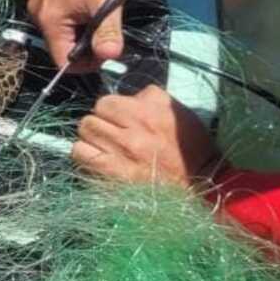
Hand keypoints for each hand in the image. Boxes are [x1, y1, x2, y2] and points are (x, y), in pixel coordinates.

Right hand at [28, 0, 134, 71]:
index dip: (86, 64)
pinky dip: (74, 10)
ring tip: (101, 9)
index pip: (62, 59)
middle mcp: (36, 9)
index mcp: (49, 18)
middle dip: (84, 43)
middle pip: (60, 43)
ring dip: (81, 26)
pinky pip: (58, 7)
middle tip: (108, 29)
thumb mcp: (110, 1)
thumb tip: (109, 58)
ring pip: (60, 25)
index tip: (107, 52)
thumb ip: (108, 34)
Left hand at [72, 85, 220, 188]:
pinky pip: (80, 157)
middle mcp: (129, 134)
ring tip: (104, 148)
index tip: (116, 119)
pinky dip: (85, 157)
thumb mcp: (174, 110)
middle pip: (89, 120)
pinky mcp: (110, 175)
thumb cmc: (187, 146)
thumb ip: (146, 97)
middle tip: (110, 135)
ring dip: (90, 142)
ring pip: (81, 138)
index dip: (108, 110)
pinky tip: (98, 160)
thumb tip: (124, 97)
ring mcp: (118, 156)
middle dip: (97, 126)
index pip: (104, 103)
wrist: (199, 183)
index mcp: (145, 114)